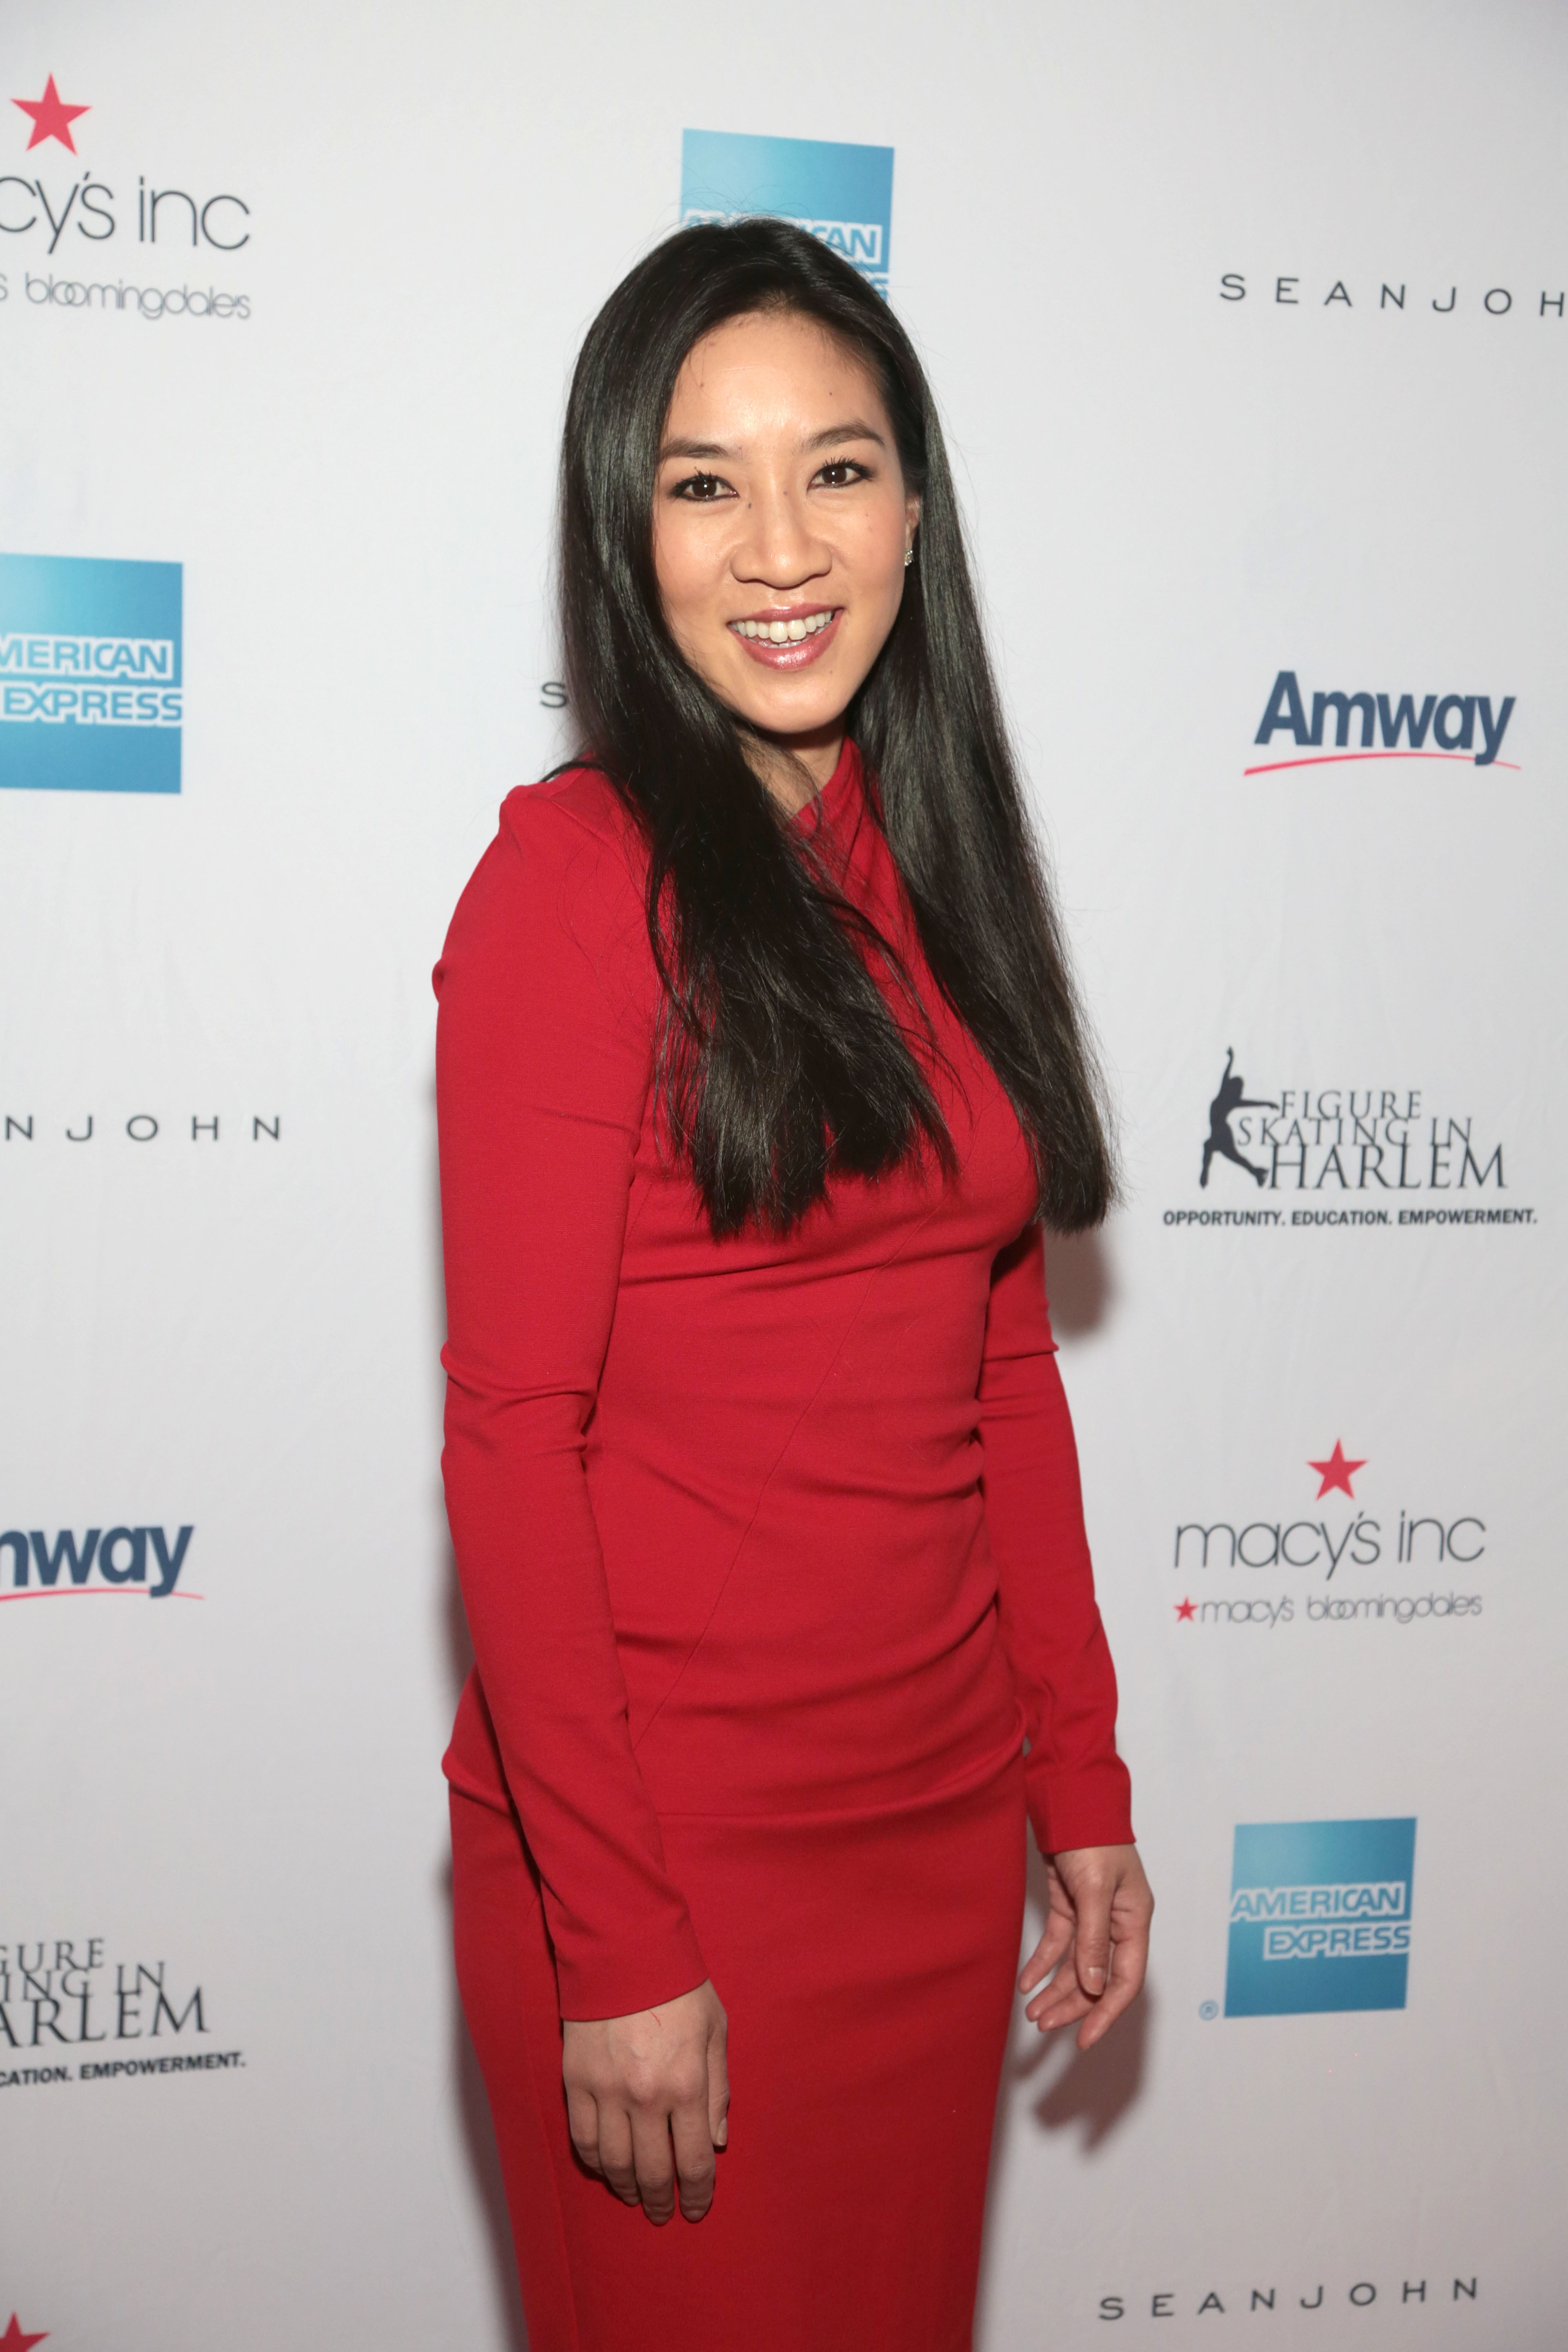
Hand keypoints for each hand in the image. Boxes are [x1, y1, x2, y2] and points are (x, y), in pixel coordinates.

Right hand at [562, 1979, 728, 2223]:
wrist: (624, 1949)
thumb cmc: (678, 1986)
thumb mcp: (716, 2030)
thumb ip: (718, 2088)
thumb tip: (717, 2141)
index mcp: (686, 2084)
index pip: (693, 2162)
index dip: (697, 2194)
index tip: (697, 2208)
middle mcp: (645, 2096)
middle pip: (653, 2171)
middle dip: (662, 2200)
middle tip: (665, 2213)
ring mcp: (606, 2090)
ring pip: (614, 2163)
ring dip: (627, 2187)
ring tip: (637, 2195)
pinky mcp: (577, 2080)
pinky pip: (583, 2137)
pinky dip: (594, 2162)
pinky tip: (606, 2168)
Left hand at [1018, 1844, 1152, 2050]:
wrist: (1069, 1798)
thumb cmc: (1091, 1837)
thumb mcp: (1094, 1889)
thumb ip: (1093, 1939)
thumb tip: (1095, 1987)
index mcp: (1134, 1920)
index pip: (1125, 1979)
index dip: (1106, 2012)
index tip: (1083, 2038)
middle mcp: (1115, 1922)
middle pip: (1097, 1977)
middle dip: (1072, 2005)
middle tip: (1044, 2026)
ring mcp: (1092, 1914)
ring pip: (1076, 1964)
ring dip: (1055, 1989)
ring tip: (1032, 2014)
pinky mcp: (1069, 1903)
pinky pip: (1058, 1943)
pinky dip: (1043, 1962)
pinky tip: (1027, 1982)